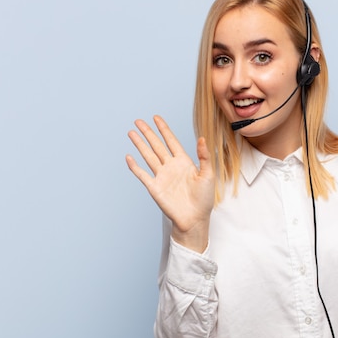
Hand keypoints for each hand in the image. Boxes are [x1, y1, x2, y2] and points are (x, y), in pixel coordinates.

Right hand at [126, 116, 213, 252]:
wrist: (195, 219)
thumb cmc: (204, 199)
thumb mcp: (208, 175)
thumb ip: (204, 156)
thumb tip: (201, 138)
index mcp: (184, 162)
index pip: (171, 141)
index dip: (164, 129)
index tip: (156, 118)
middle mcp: (171, 166)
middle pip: (156, 145)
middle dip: (148, 133)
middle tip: (138, 121)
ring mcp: (162, 176)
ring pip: (148, 156)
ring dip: (140, 145)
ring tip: (131, 133)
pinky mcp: (155, 188)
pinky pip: (142, 175)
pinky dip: (135, 166)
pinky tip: (129, 157)